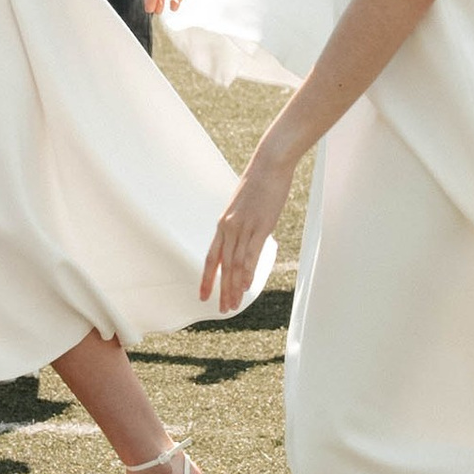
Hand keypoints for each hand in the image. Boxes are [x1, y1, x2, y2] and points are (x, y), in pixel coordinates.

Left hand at [201, 134, 292, 312]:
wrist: (269, 163)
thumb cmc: (259, 182)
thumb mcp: (243, 205)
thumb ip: (241, 223)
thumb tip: (245, 237)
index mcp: (223, 223)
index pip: (211, 257)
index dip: (206, 278)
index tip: (203, 295)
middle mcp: (229, 227)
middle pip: (222, 266)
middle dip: (222, 290)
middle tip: (222, 310)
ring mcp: (244, 227)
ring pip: (235, 264)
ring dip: (234, 287)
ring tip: (234, 305)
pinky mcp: (260, 225)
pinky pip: (251, 253)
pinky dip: (247, 272)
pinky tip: (246, 286)